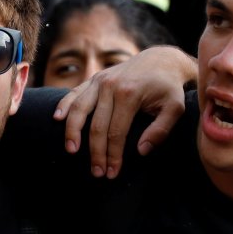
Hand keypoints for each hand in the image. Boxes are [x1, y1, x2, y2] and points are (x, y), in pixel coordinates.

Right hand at [53, 46, 196, 178]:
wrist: (161, 60)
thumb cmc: (169, 88)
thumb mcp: (175, 108)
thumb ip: (161, 130)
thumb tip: (141, 151)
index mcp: (130, 94)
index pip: (116, 132)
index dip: (113, 155)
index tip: (112, 173)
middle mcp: (111, 86)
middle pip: (97, 126)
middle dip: (95, 152)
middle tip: (96, 172)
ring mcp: (100, 80)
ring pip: (79, 109)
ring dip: (73, 132)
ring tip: (71, 151)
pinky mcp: (94, 78)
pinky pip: (74, 93)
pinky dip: (64, 105)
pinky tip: (57, 119)